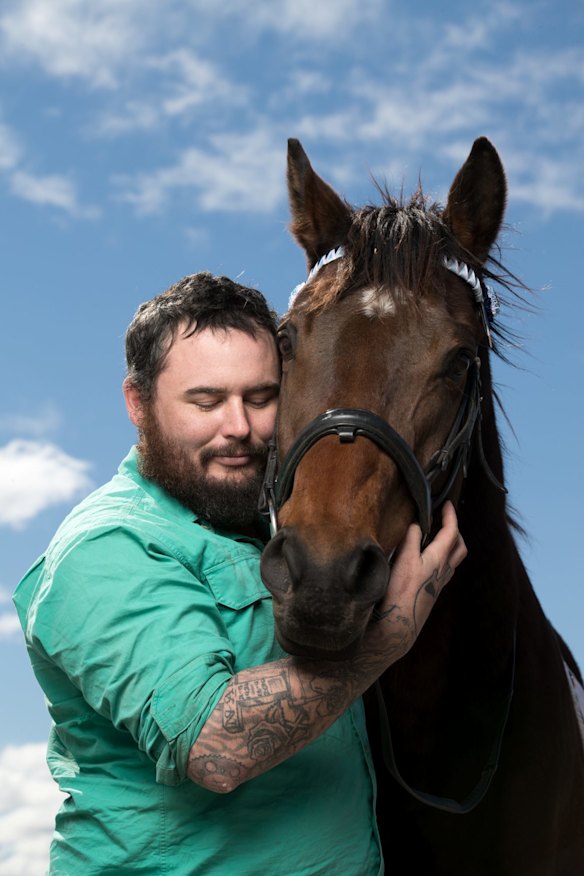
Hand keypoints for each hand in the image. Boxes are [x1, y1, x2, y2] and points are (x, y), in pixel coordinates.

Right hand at [360, 501, 466, 667]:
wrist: (399, 626)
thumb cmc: (400, 593)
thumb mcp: (403, 560)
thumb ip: (411, 540)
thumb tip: (416, 524)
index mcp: (438, 559)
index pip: (451, 532)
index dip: (451, 515)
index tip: (446, 503)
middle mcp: (444, 571)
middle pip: (460, 546)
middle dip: (455, 530)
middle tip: (444, 519)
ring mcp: (439, 584)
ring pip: (454, 560)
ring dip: (451, 544)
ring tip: (437, 536)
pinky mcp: (432, 593)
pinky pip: (445, 570)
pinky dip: (442, 558)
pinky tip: (428, 560)